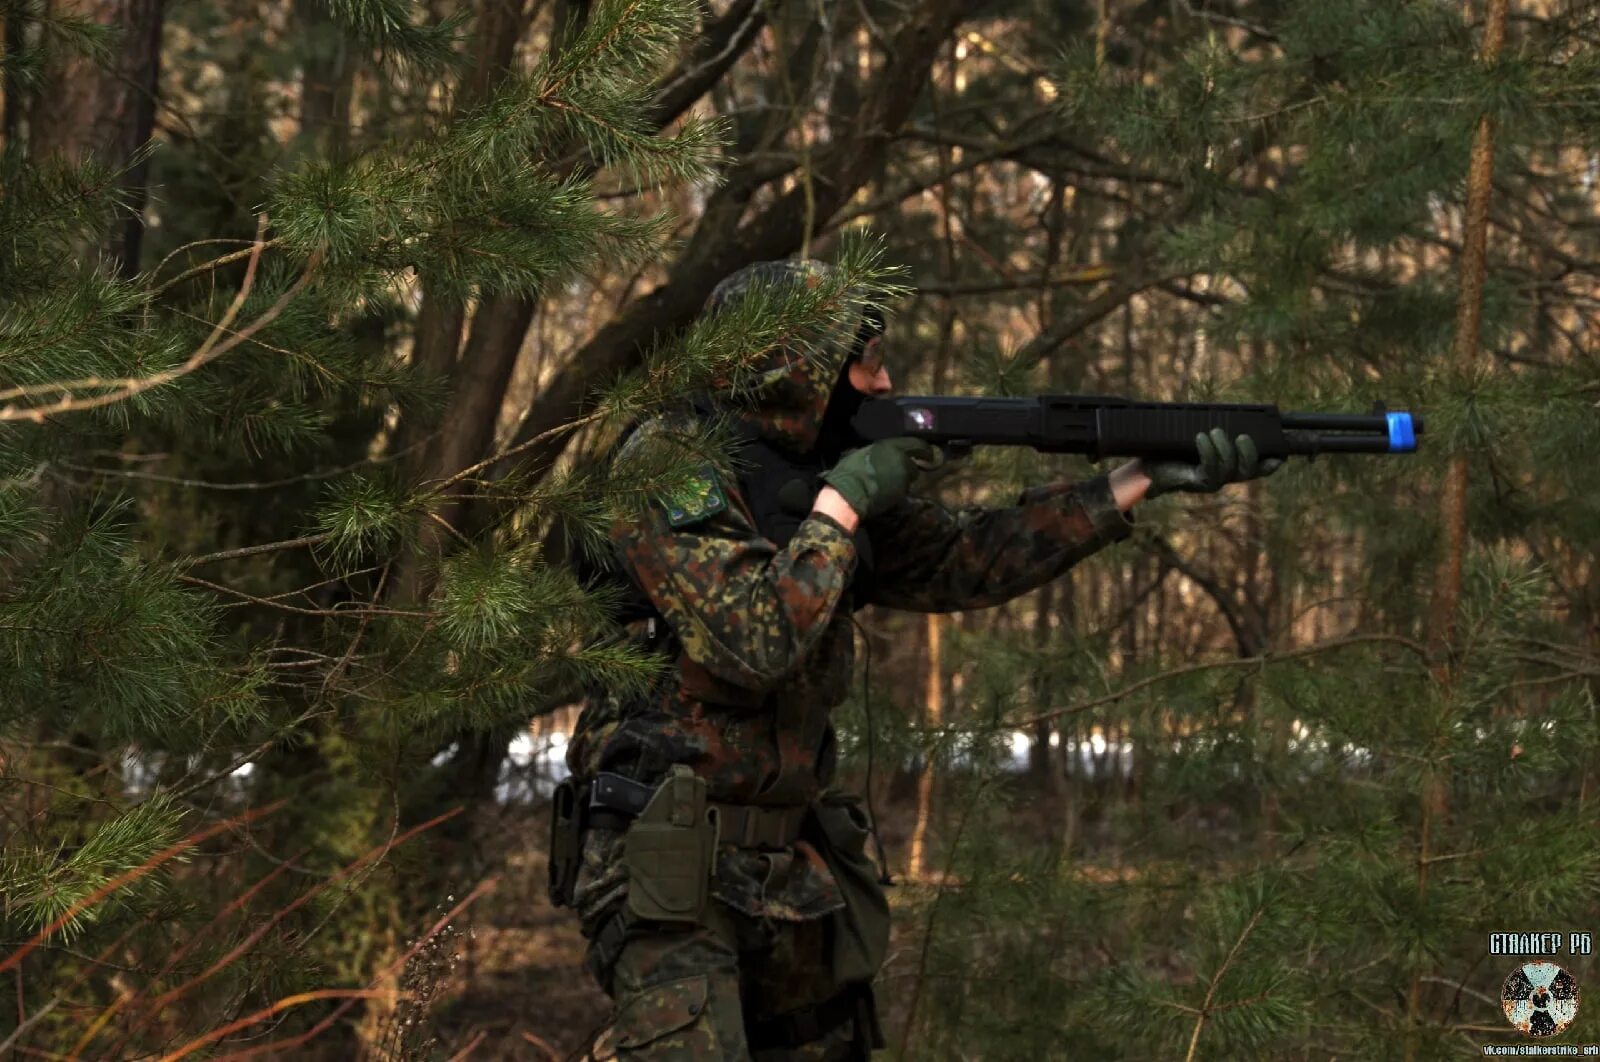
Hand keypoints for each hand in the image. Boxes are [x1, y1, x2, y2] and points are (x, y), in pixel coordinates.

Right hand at [819, 437, 938, 520]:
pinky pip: (902, 490)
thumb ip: (877, 453)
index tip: (928, 454)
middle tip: (904, 471)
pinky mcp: (901, 493)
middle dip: (910, 468)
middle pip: (913, 465)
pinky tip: (885, 491)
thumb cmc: (849, 471)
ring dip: (903, 480)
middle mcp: (901, 459)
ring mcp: (902, 478)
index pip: (916, 444)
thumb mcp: (862, 453)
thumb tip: (881, 454)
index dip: (924, 450)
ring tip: (890, 482)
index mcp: (890, 446)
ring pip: (909, 478)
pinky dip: (897, 489)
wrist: (849, 493)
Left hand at [1142, 428, 1283, 499]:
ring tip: (1214, 431)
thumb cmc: (1177, 448)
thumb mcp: (1200, 435)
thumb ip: (1217, 429)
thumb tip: (1227, 413)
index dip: (1271, 463)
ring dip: (1225, 449)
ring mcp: (1213, 482)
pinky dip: (1208, 451)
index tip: (1280, 454)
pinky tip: (1201, 438)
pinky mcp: (1198, 483)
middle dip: (1249, 453)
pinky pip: (1210, 470)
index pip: (1259, 468)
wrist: (1150, 465)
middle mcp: (1227, 476)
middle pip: (1248, 471)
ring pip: (1230, 469)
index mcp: (1233, 464)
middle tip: (1242, 436)